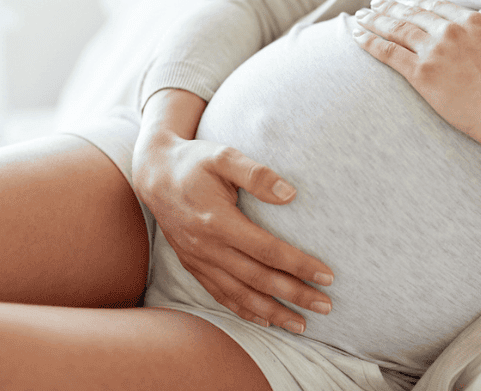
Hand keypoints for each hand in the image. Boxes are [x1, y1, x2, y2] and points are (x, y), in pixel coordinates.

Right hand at [132, 133, 333, 333]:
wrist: (154, 174)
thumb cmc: (194, 162)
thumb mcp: (224, 156)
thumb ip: (257, 174)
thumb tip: (290, 194)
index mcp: (218, 221)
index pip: (268, 250)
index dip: (299, 265)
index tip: (327, 276)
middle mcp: (207, 247)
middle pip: (258, 279)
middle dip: (295, 295)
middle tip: (325, 306)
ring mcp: (198, 260)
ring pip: (240, 295)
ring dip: (273, 312)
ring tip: (302, 325)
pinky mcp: (193, 265)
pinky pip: (221, 295)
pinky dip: (244, 310)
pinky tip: (266, 320)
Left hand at [352, 0, 480, 146]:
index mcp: (473, 22)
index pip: (436, 7)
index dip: (416, 4)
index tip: (405, 3)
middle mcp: (450, 31)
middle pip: (411, 14)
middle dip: (389, 8)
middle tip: (373, 5)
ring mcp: (434, 51)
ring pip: (396, 29)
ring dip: (374, 20)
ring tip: (359, 17)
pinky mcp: (421, 74)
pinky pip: (388, 52)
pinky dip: (370, 42)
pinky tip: (357, 35)